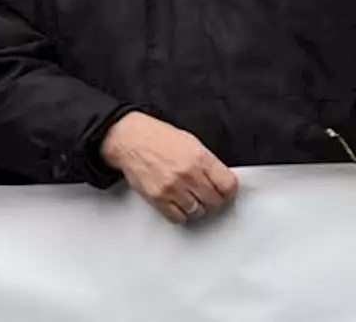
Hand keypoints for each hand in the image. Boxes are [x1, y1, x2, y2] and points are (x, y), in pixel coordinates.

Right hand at [101, 111, 238, 223]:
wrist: (127, 139)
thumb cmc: (156, 138)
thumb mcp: (189, 141)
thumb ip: (207, 162)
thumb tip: (220, 180)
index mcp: (200, 158)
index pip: (228, 186)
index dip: (227, 190)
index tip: (223, 191)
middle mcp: (188, 174)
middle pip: (215, 202)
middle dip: (212, 200)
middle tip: (205, 195)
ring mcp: (172, 188)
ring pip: (198, 212)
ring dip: (196, 207)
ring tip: (189, 198)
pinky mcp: (157, 198)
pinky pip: (178, 217)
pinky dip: (180, 214)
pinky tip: (177, 203)